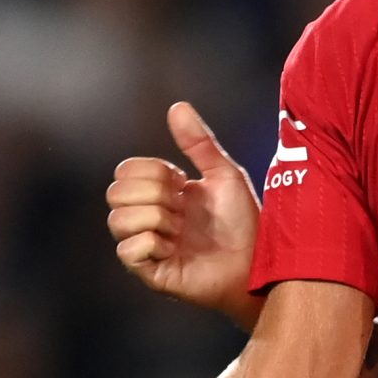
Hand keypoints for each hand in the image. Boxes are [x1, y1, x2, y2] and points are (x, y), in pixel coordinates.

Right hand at [107, 101, 263, 328]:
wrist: (261, 263)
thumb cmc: (245, 222)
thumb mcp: (225, 175)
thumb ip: (199, 143)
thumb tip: (177, 106)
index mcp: (161, 193)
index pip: (126, 170)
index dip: (154, 173)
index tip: (185, 185)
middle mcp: (148, 217)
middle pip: (115, 192)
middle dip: (154, 194)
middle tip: (184, 209)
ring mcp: (147, 245)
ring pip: (117, 220)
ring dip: (155, 219)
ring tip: (181, 230)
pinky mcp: (151, 272)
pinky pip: (128, 251)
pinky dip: (152, 244)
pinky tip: (176, 249)